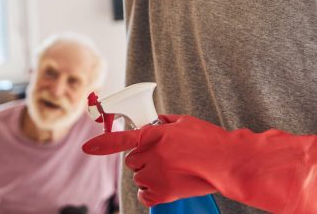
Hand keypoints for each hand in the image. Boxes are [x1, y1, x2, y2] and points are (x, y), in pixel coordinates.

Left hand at [83, 114, 316, 212]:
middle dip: (144, 157)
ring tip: (174, 170)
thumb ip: (164, 123)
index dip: (102, 144)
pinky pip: (145, 194)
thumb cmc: (211, 141)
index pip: (122, 139)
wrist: (229, 163)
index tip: (87, 147)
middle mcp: (153, 154)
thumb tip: (153, 124)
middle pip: (133, 159)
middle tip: (166, 156)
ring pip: (139, 177)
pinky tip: (167, 184)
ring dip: (150, 174)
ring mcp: (157, 175)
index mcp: (156, 134)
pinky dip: (152, 191)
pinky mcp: (164, 193)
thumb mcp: (185, 122)